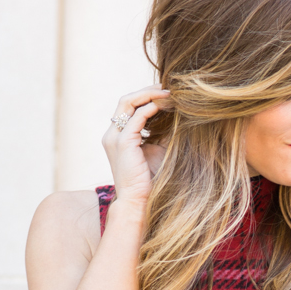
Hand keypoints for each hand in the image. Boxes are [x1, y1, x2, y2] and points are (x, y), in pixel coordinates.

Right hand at [102, 87, 169, 209]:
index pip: (128, 107)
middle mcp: (112, 135)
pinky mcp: (123, 143)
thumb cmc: (149, 180)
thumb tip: (178, 115)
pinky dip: (151, 107)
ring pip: (128, 103)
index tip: (166, 93)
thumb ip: (162, 133)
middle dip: (147, 91)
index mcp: (117, 137)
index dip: (146, 97)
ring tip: (169, 93)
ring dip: (149, 95)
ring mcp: (115, 138)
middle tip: (168, 87)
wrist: (139, 202)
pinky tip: (165, 105)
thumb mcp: (157, 151)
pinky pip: (136, 116)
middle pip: (126, 100)